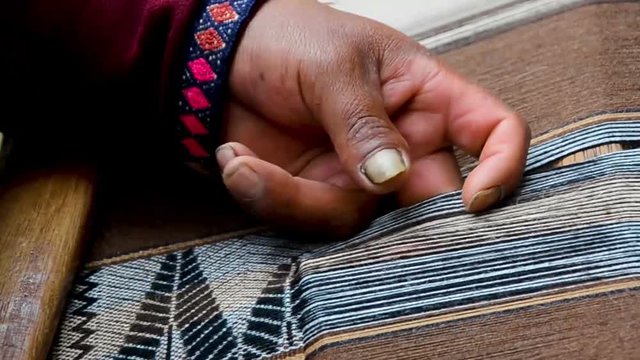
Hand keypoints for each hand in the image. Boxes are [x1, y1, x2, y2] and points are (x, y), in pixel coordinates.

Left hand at [216, 0, 529, 235]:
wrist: (225, 58)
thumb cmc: (289, 38)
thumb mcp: (332, 65)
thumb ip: (364, 123)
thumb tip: (389, 178)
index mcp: (427, 97)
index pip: (493, 131)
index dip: (502, 167)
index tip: (478, 200)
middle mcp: (402, 144)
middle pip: (428, 202)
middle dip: (392, 218)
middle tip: (339, 196)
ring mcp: (359, 176)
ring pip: (357, 222)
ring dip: (296, 201)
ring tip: (245, 163)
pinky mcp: (317, 194)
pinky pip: (307, 220)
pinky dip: (268, 198)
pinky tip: (236, 161)